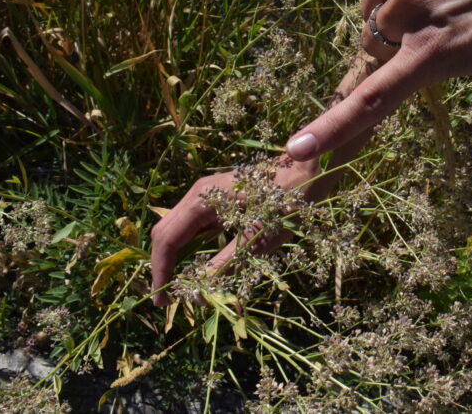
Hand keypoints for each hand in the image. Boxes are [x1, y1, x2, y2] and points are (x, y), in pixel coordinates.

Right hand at [149, 156, 320, 306]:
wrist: (310, 169)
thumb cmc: (288, 202)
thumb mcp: (258, 238)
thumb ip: (225, 265)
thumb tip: (197, 294)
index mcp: (202, 199)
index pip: (167, 239)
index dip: (161, 271)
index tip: (162, 301)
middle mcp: (198, 193)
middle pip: (166, 233)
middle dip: (164, 267)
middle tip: (168, 300)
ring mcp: (207, 194)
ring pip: (179, 230)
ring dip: (176, 258)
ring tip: (181, 288)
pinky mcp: (219, 199)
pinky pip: (195, 226)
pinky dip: (192, 248)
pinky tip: (199, 267)